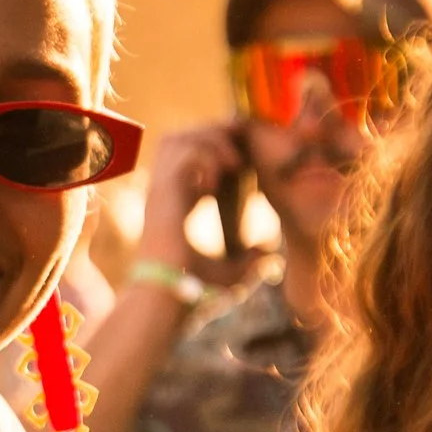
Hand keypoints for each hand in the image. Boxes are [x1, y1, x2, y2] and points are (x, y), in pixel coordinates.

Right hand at [137, 122, 252, 283]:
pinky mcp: (163, 193)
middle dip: (212, 132)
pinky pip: (184, 156)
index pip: (191, 157)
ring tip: (234, 163)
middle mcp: (165, 191)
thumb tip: (270, 254)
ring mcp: (161, 190)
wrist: (167, 299)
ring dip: (210, 142)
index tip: (244, 159)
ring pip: (180, 138)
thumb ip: (250, 263)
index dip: (215, 149)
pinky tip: (218, 181)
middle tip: (241, 145)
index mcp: (177, 205)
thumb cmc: (192, 292)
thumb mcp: (229, 275)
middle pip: (182, 137)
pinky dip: (205, 160)